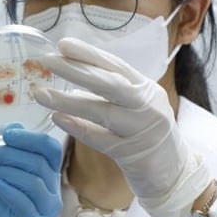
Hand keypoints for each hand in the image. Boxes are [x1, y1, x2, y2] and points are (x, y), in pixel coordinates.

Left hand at [0, 124, 62, 216]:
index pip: (50, 149)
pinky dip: (10, 191)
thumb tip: (13, 125)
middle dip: (8, 154)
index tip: (5, 134)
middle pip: (39, 163)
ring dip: (5, 171)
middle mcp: (51, 193)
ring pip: (33, 182)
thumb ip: (6, 149)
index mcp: (46, 174)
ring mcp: (45, 213)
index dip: (30, 138)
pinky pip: (26, 205)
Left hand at [33, 37, 210, 216]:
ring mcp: (140, 130)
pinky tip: (57, 118)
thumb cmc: (147, 133)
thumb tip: (73, 71)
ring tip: (41, 94)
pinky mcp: (131, 154)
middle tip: (48, 60)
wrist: (175, 172)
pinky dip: (78, 128)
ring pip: (103, 111)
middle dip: (77, 70)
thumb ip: (111, 90)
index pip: (115, 65)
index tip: (63, 44)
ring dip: (69, 101)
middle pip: (109, 83)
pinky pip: (100, 140)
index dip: (89, 53)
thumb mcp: (136, 104)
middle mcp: (146, 105)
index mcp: (145, 88)